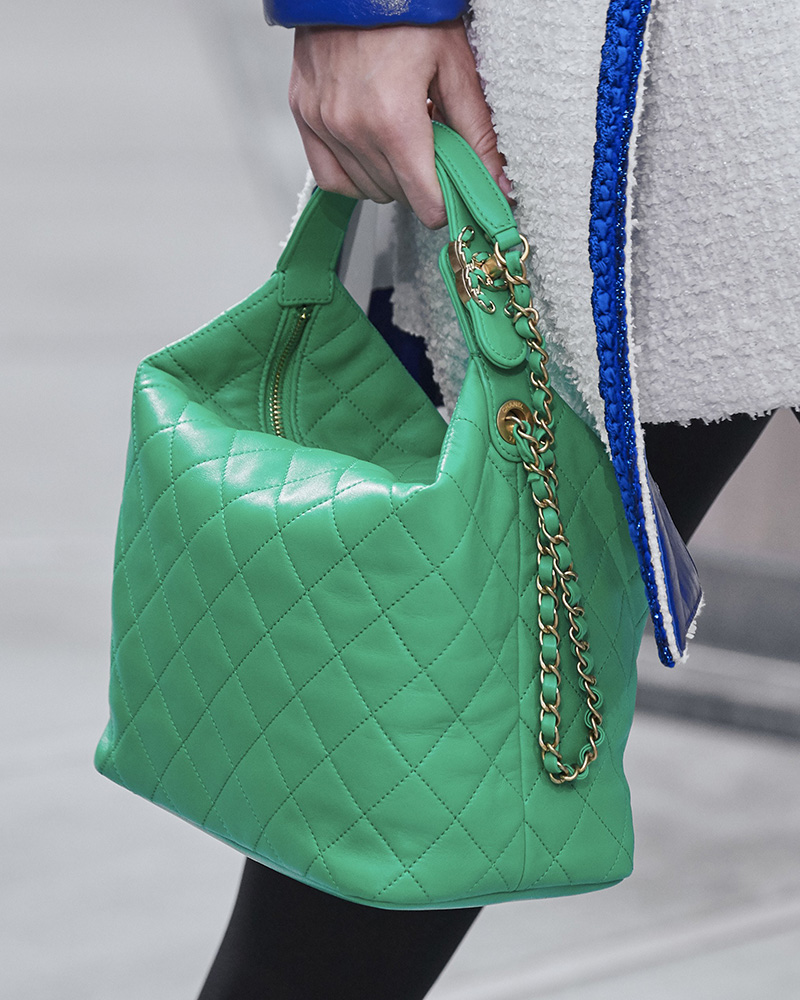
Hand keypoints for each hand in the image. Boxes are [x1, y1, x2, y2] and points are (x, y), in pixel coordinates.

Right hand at [289, 20, 508, 228]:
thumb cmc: (407, 8)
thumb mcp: (455, 67)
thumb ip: (478, 133)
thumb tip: (497, 183)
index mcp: (394, 119)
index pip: (424, 200)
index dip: (445, 204)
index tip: (453, 195)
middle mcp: (353, 127)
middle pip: (397, 196)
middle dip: (419, 183)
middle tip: (430, 150)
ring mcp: (324, 123)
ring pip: (366, 189)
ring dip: (388, 177)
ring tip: (401, 140)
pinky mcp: (305, 115)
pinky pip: (329, 176)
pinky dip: (352, 176)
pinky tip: (370, 155)